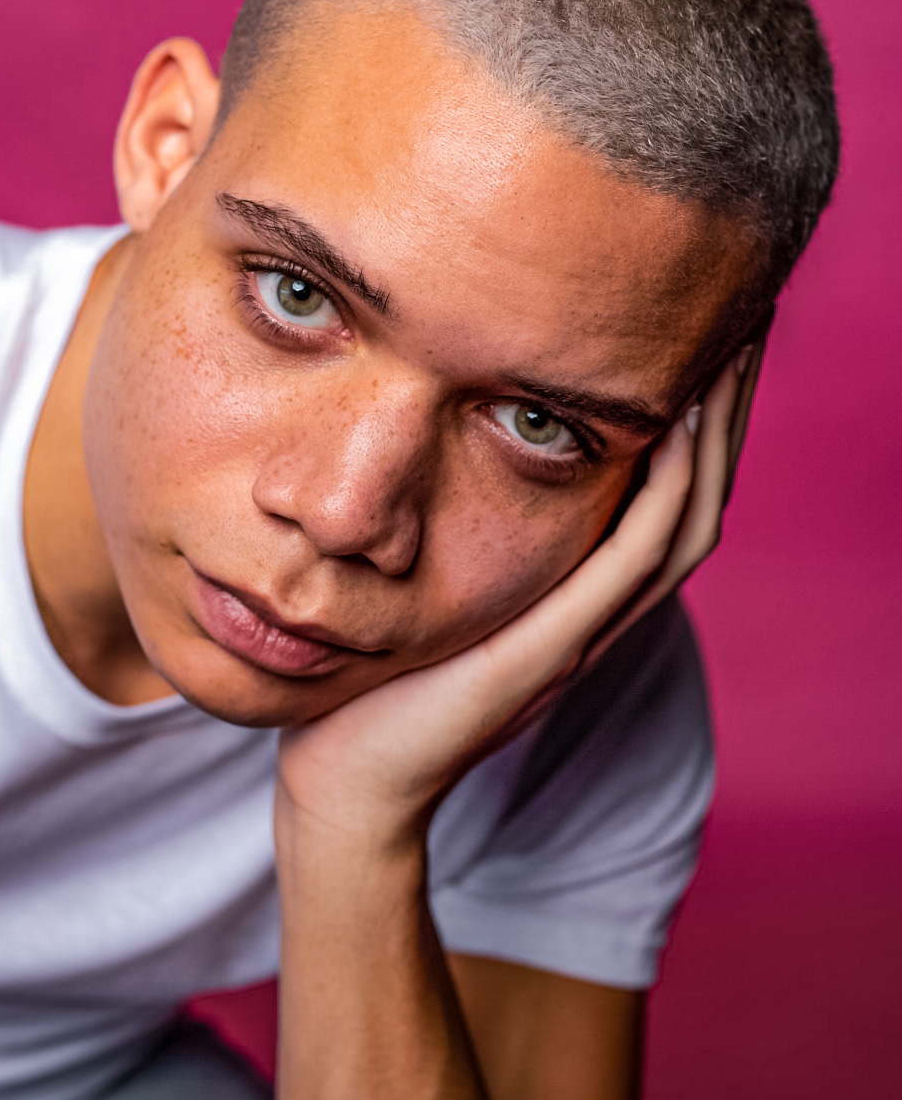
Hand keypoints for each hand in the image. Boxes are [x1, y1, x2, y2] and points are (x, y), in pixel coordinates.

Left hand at [275, 340, 764, 852]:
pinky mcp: (555, 648)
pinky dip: (666, 493)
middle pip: (696, 494)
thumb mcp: (432, 587)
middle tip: (749, 317)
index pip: (664, 489)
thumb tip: (442, 449)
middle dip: (728, 407)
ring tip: (733, 350)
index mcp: (577, 591)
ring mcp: (584, 631)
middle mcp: (598, 609)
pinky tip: (676, 427)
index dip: (697, 415)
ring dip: (716, 436)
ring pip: (684, 521)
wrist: (352, 782)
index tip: (703, 331)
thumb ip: (457, 530)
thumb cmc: (382, 680)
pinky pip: (633, 562)